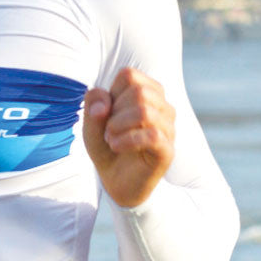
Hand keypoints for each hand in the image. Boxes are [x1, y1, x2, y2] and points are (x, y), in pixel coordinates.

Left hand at [83, 67, 175, 207]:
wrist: (117, 184)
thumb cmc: (108, 149)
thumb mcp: (92, 125)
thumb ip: (93, 106)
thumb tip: (103, 105)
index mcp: (148, 93)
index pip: (129, 76)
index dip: (110, 95)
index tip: (105, 116)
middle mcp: (162, 107)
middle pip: (138, 91)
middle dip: (114, 112)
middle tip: (107, 132)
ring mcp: (168, 128)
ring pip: (145, 111)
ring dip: (118, 126)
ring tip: (111, 140)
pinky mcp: (167, 150)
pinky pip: (152, 135)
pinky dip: (127, 140)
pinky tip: (116, 147)